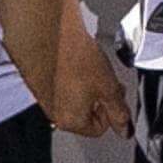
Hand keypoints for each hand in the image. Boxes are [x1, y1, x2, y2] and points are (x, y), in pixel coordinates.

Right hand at [39, 6, 131, 137]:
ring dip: (85, 87)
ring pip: (73, 99)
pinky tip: (75, 62)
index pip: (98, 128)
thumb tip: (124, 130)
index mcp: (70, 120)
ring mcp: (44, 96)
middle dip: (98, 99)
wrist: (51, 33)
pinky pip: (60, 86)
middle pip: (84, 115)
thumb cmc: (76, 58)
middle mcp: (53, 112)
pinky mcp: (38, 81)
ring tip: (89, 68)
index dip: (111, 110)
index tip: (115, 94)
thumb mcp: (109, 88)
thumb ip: (119, 112)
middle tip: (104, 79)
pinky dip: (70, 77)